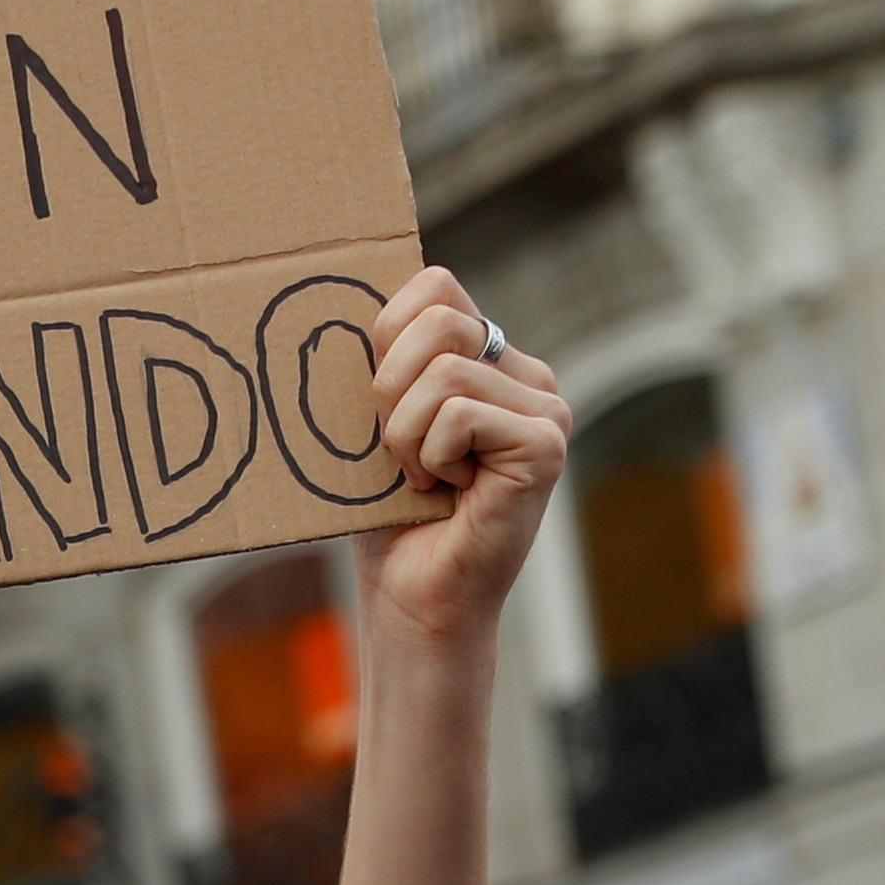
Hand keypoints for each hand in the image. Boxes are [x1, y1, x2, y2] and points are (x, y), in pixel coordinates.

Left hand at [350, 268, 570, 655]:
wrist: (411, 598)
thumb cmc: (388, 515)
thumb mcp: (375, 420)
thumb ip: (380, 359)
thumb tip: (338, 291)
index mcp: (490, 359)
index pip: (435, 286)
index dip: (385, 335)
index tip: (380, 404)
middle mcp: (528, 375)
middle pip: (437, 317)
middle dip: (388, 388)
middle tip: (397, 451)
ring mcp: (546, 408)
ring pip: (443, 372)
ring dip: (406, 435)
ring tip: (421, 479)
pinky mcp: (546, 444)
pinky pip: (459, 413)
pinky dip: (432, 456)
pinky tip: (447, 492)